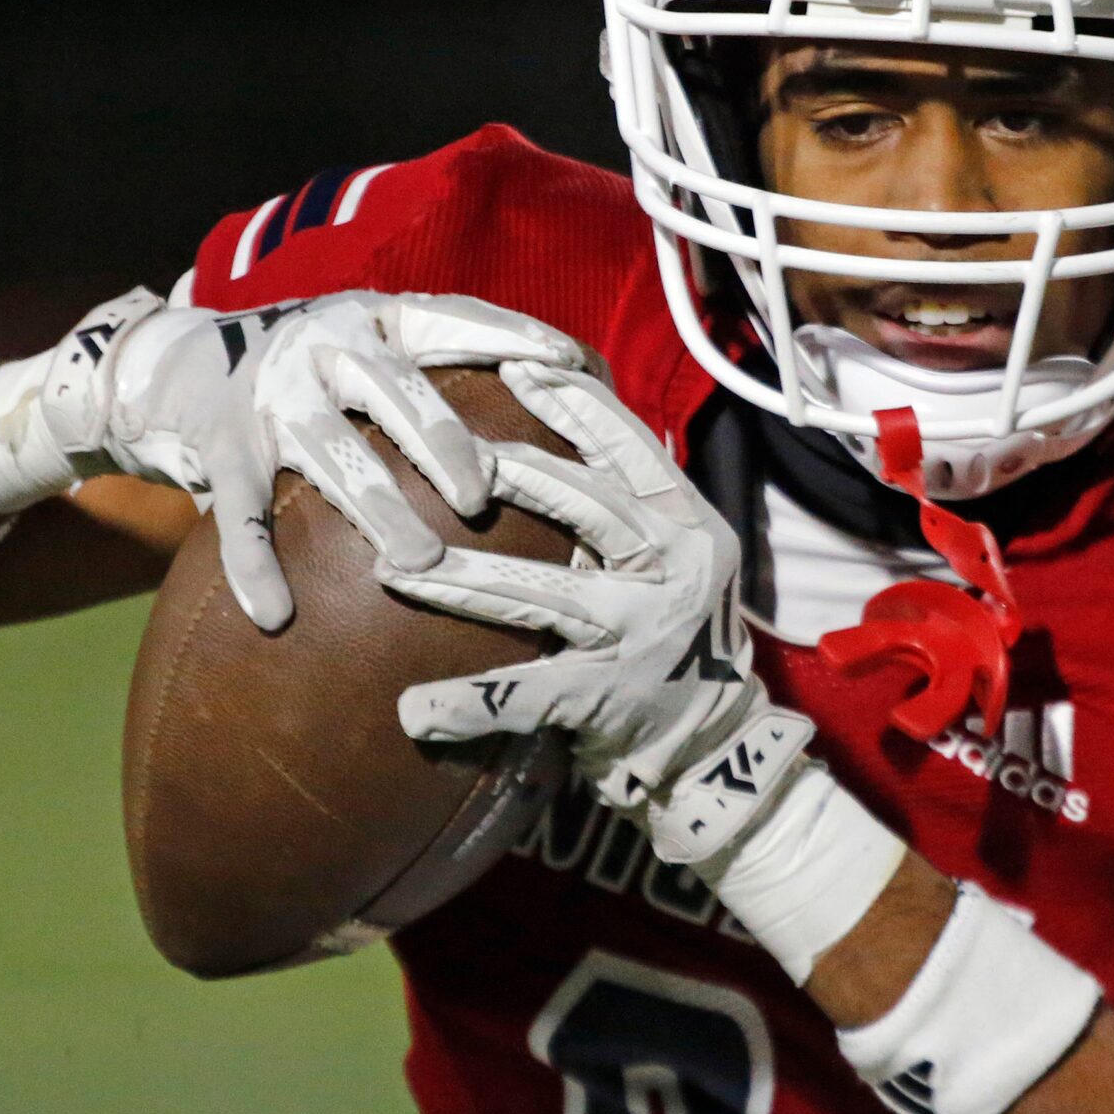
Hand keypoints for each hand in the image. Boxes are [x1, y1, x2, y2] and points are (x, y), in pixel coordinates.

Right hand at [42, 288, 589, 629]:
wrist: (177, 365)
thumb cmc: (318, 370)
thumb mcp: (374, 345)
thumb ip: (446, 365)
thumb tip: (574, 388)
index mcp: (374, 319)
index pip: (451, 318)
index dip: (510, 334)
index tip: (567, 360)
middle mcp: (323, 348)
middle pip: (396, 394)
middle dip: (443, 444)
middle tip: (483, 499)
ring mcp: (270, 399)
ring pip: (331, 457)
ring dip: (377, 511)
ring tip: (419, 566)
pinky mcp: (220, 450)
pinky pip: (240, 517)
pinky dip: (255, 567)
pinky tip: (276, 616)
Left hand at [387, 360, 811, 865]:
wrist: (719, 748)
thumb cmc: (682, 639)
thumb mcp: (680, 557)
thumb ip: (633, 506)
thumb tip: (569, 424)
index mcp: (689, 524)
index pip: (631, 446)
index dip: (574, 403)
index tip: (517, 365)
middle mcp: (674, 569)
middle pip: (582, 504)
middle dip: (507, 473)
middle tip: (437, 452)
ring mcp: (641, 633)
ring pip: (538, 593)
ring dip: (458, 581)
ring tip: (394, 567)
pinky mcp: (607, 698)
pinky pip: (524, 696)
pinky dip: (468, 706)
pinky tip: (414, 710)